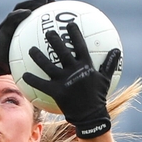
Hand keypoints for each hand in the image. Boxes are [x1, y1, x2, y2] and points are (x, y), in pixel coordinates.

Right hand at [0, 0, 53, 80]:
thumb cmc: (12, 64)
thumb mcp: (30, 60)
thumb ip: (41, 56)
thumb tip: (58, 62)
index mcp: (24, 30)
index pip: (36, 16)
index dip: (46, 11)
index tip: (58, 8)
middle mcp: (18, 24)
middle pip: (30, 8)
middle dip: (40, 3)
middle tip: (52, 1)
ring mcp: (10, 24)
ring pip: (21, 9)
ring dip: (31, 4)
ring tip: (42, 1)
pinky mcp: (3, 27)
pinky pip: (11, 18)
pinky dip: (19, 14)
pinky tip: (28, 13)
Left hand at [23, 22, 120, 138]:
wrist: (91, 116)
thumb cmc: (98, 98)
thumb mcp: (106, 80)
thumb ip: (109, 64)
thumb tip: (117, 50)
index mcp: (86, 66)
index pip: (80, 46)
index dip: (75, 34)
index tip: (70, 25)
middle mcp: (74, 71)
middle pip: (62, 51)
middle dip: (54, 40)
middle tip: (48, 32)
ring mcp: (64, 81)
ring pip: (48, 65)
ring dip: (38, 56)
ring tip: (31, 49)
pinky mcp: (56, 91)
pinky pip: (41, 84)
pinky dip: (32, 79)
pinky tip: (24, 75)